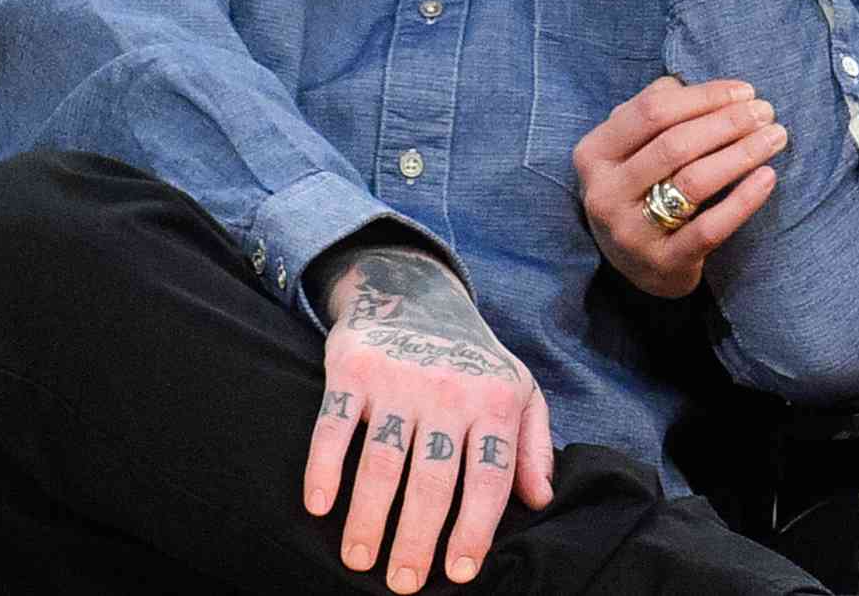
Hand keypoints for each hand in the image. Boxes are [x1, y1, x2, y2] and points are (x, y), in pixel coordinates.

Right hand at [304, 247, 553, 590]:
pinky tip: (319, 505)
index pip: (489, 475)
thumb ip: (532, 445)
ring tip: (361, 560)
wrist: (415, 293)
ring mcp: (399, 378)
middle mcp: (449, 390)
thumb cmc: (472, 360)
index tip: (460, 572)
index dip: (476, 528)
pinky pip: (334, 425)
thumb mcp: (519, 389)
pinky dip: (324, 466)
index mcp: (494, 400)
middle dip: (417, 539)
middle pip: (433, 479)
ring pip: (382, 460)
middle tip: (403, 584)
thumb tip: (540, 501)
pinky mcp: (353, 368)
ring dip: (368, 517)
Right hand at [573, 76, 785, 296]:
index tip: (745, 91)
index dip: (703, 96)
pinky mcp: (663, 263)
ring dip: (741, 154)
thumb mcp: (632, 148)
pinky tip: (768, 177)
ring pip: (693, 182)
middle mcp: (604, 192)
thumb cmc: (641, 189)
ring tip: (775, 137)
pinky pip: (709, 229)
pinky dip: (743, 200)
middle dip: (728, 122)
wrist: (637, 265)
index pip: (652, 111)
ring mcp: (630, 232)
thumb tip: (694, 86)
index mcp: (595, 153)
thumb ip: (655, 111)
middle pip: (675, 144)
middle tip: (767, 112)